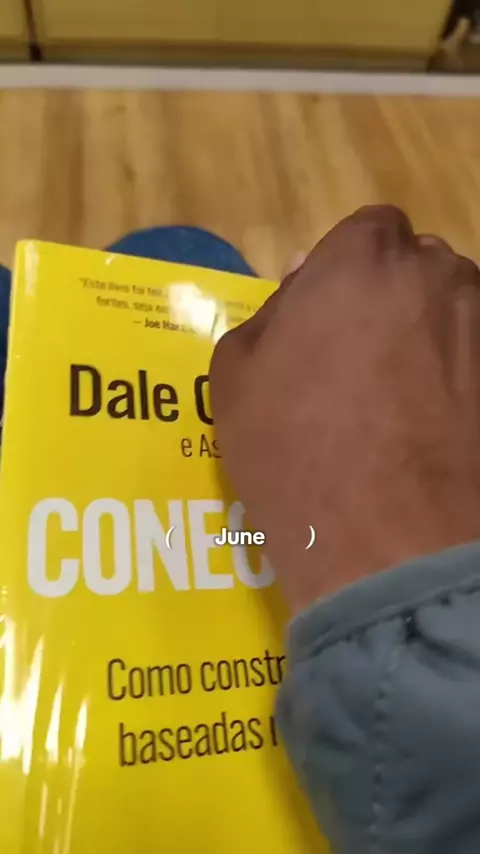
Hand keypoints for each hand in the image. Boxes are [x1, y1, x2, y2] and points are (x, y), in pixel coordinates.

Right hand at [210, 206, 479, 614]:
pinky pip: (474, 362)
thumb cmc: (295, 449)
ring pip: (453, 314)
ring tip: (402, 404)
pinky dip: (459, 379)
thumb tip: (302, 284)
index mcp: (362, 258)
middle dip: (391, 299)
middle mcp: (439, 276)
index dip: (344, 272)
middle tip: (360, 363)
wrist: (386, 543)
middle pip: (416, 269)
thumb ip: (270, 312)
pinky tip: (435, 429)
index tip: (327, 318)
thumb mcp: (236, 376)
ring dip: (429, 337)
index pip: (367, 231)